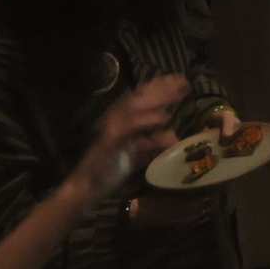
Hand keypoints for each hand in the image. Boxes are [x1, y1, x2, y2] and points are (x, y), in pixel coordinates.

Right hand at [79, 77, 187, 191]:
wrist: (86, 188)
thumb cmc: (109, 171)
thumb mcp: (136, 155)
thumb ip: (152, 144)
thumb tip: (173, 138)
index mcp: (119, 118)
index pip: (140, 97)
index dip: (159, 86)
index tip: (180, 79)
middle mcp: (114, 118)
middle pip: (140, 97)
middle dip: (162, 87)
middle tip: (183, 81)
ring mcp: (110, 128)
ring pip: (135, 106)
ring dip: (157, 98)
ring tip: (178, 92)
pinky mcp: (109, 141)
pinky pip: (129, 127)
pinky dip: (146, 120)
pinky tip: (163, 117)